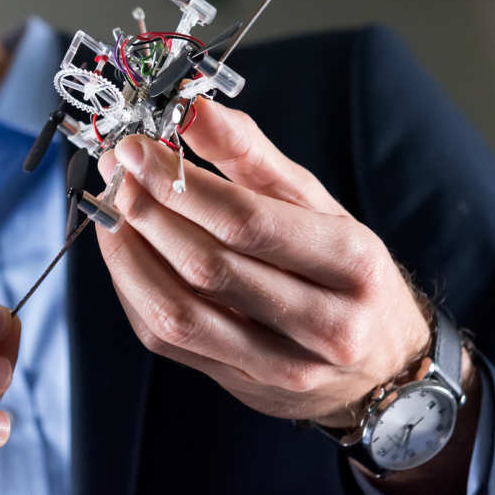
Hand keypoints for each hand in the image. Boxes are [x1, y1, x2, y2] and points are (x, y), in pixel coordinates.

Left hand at [95, 98, 430, 425]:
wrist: (382, 364)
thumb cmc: (345, 268)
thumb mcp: (316, 201)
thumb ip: (250, 153)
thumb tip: (189, 108)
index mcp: (353, 264)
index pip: (249, 222)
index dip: (180, 182)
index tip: (136, 147)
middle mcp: (326, 325)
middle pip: (209, 266)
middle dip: (148, 210)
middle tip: (116, 168)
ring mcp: (281, 366)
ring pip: (180, 314)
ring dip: (129, 252)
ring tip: (112, 205)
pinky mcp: (241, 386)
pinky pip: (168, 339)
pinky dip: (133, 288)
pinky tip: (123, 249)